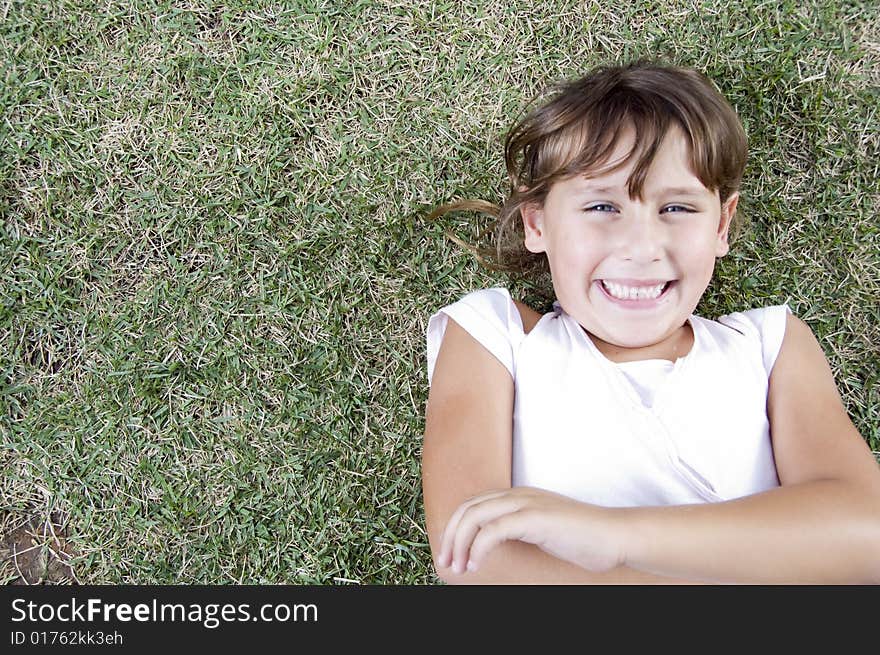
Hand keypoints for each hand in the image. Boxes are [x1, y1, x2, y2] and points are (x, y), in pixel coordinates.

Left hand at [437, 487, 625, 574]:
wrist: (615, 536)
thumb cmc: (582, 538)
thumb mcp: (542, 530)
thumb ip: (519, 529)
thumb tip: (492, 544)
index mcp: (518, 496)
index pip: (473, 504)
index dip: (455, 527)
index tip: (450, 552)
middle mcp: (518, 495)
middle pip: (469, 508)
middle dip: (451, 536)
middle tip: (446, 562)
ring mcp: (527, 504)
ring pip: (476, 516)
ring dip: (460, 542)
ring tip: (459, 566)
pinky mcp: (536, 518)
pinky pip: (495, 529)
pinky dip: (479, 546)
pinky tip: (476, 563)